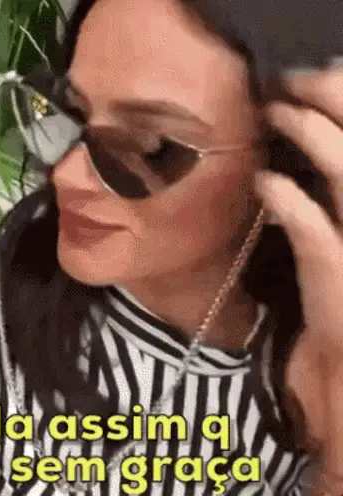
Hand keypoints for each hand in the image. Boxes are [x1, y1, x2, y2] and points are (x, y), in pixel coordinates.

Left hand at [254, 65, 342, 493]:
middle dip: (334, 107)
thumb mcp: (333, 271)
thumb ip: (316, 226)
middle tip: (294, 82)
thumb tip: (284, 184)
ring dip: (312, 137)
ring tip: (277, 111)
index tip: (313, 88)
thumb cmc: (340, 338)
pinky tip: (265, 182)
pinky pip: (317, 229)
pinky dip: (290, 202)